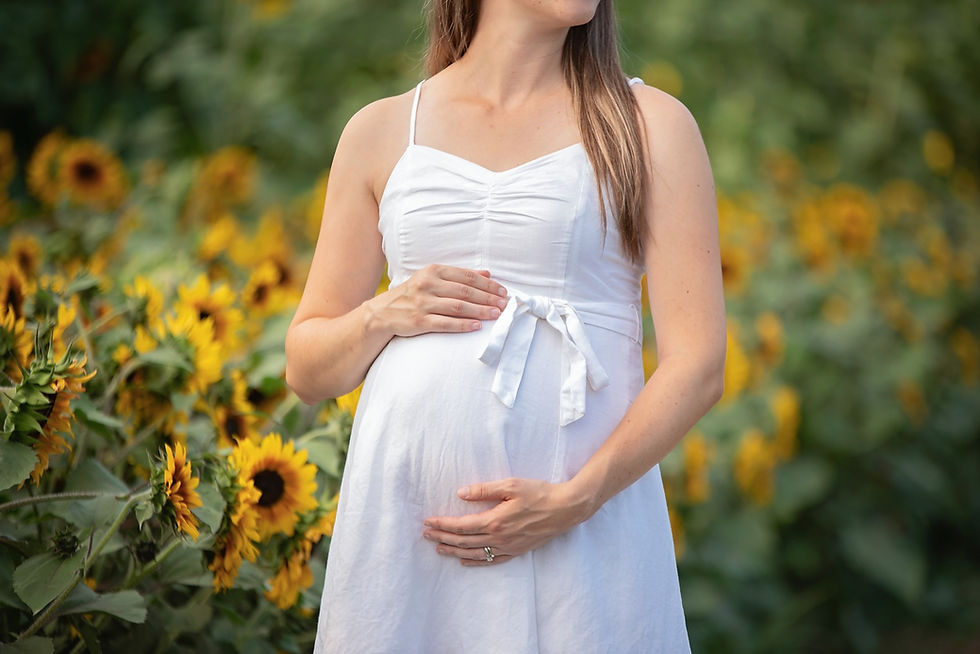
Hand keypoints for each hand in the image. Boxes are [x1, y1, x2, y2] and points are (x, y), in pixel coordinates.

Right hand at [368, 264, 508, 337]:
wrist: (383, 312)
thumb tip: (487, 273)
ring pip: (458, 307)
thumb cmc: (413, 294)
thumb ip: (460, 276)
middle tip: (504, 304)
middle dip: (488, 298)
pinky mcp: (419, 321)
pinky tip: (477, 326)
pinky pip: (445, 323)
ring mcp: (423, 303)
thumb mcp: (433, 279)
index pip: (467, 276)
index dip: (487, 284)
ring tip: (496, 315)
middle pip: (465, 291)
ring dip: (480, 311)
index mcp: (433, 271)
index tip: (502, 291)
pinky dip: (463, 325)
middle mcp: (428, 285)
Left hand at [421, 477, 590, 565]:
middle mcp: (499, 538)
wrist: (565, 509)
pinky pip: (492, 561)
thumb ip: (484, 490)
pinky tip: (465, 561)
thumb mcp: (511, 485)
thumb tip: (460, 493)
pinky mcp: (517, 551)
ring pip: (475, 554)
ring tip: (438, 548)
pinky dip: (475, 562)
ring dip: (454, 551)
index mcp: (495, 521)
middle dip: (442, 537)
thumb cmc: (539, 493)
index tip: (428, 521)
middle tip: (426, 535)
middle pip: (464, 541)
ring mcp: (508, 547)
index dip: (442, 524)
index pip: (461, 526)